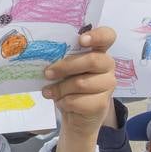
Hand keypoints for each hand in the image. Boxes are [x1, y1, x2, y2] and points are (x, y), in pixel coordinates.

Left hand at [44, 27, 116, 151]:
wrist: (77, 115)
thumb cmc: (70, 85)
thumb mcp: (65, 69)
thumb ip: (61, 59)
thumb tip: (42, 56)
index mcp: (99, 51)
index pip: (107, 36)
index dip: (97, 36)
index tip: (81, 40)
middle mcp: (107, 65)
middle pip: (92, 60)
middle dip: (66, 67)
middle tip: (47, 73)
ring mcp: (108, 85)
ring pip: (81, 83)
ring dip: (60, 88)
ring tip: (49, 92)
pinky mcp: (102, 103)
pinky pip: (78, 101)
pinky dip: (64, 102)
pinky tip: (61, 102)